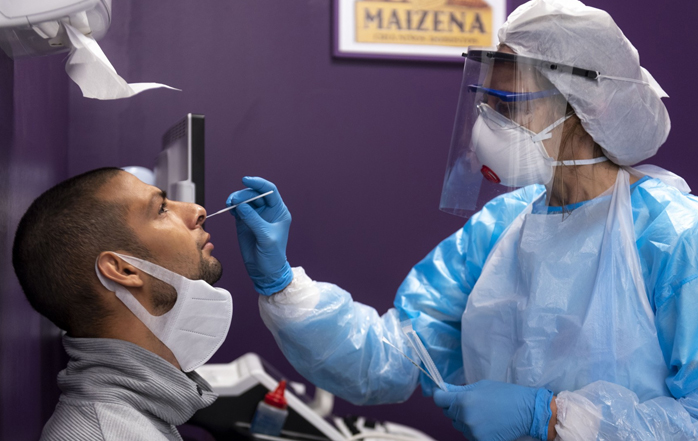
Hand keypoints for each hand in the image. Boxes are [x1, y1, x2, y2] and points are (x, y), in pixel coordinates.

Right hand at [227, 177, 292, 294]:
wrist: (265, 270)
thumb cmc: (273, 255)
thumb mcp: (266, 237)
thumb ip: (254, 220)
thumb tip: (242, 207)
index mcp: (279, 211)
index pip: (270, 191)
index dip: (259, 184)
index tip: (246, 180)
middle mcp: (267, 211)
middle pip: (255, 194)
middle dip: (244, 194)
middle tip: (234, 201)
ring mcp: (255, 216)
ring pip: (245, 201)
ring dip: (236, 200)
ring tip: (230, 204)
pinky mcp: (245, 222)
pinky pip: (238, 210)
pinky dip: (233, 208)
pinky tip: (230, 209)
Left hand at [433, 380, 552, 440]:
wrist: (528, 411)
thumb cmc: (506, 394)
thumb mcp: (481, 386)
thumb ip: (459, 390)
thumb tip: (443, 389)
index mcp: (463, 400)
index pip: (439, 400)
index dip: (440, 395)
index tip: (443, 393)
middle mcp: (465, 417)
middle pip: (448, 413)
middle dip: (455, 407)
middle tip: (472, 402)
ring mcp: (472, 432)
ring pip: (458, 425)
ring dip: (464, 419)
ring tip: (483, 413)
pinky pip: (469, 434)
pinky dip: (474, 429)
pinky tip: (487, 423)